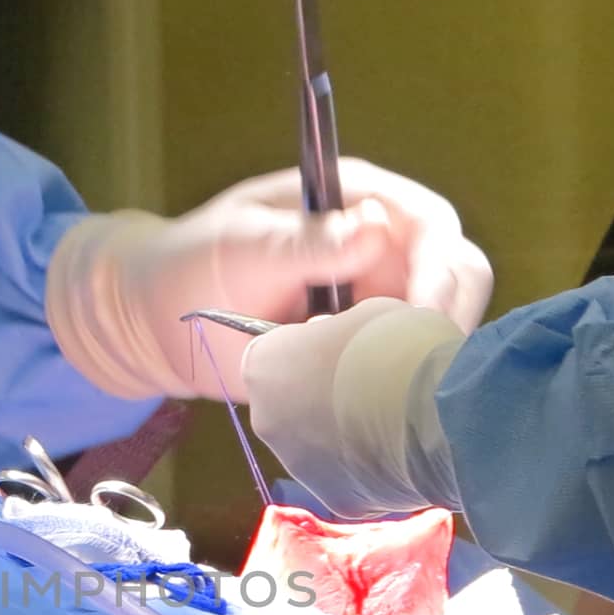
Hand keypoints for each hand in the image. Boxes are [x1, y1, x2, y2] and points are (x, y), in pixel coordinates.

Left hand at [45, 158, 491, 401]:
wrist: (157, 322)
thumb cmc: (192, 264)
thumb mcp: (243, 246)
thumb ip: (305, 241)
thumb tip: (372, 227)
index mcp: (358, 205)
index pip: (432, 226)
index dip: (440, 270)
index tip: (422, 316)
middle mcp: (380, 251)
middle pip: (456, 278)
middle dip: (447, 321)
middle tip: (416, 369)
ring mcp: (376, 304)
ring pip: (437, 331)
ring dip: (424, 362)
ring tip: (385, 390)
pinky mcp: (362, 351)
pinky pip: (401, 371)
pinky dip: (399, 391)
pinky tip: (376, 409)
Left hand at [245, 297, 467, 518]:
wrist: (431, 405)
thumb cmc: (394, 346)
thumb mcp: (360, 317)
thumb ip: (334, 334)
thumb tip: (335, 347)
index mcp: (262, 368)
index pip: (273, 356)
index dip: (307, 350)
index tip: (336, 348)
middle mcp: (266, 422)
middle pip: (290, 406)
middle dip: (319, 396)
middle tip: (365, 386)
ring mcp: (298, 466)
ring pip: (318, 448)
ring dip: (343, 435)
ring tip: (390, 420)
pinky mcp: (335, 500)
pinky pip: (350, 479)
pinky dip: (369, 468)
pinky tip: (400, 451)